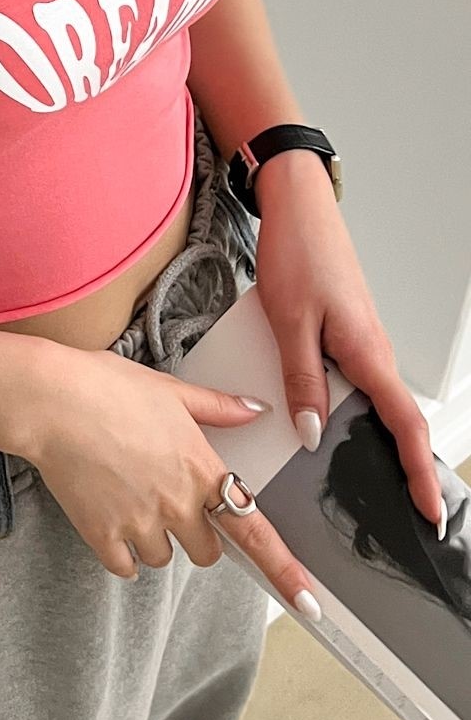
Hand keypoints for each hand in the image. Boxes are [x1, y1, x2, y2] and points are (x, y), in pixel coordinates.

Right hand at [22, 345, 321, 614]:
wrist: (50, 400)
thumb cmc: (106, 385)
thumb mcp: (170, 389)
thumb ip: (217, 407)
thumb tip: (255, 410)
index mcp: (200, 468)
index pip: (254, 531)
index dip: (284, 570)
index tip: (308, 602)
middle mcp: (177, 503)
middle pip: (206, 551)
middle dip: (194, 532)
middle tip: (167, 498)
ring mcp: (140, 523)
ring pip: (163, 558)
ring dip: (154, 538)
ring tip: (126, 494)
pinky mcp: (103, 535)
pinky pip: (126, 566)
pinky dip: (121, 551)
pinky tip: (107, 515)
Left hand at [253, 151, 444, 536]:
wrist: (297, 207)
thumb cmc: (298, 253)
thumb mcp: (288, 323)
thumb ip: (301, 380)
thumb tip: (312, 432)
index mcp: (369, 353)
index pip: (406, 426)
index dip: (420, 472)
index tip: (431, 512)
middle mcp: (373, 350)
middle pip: (396, 421)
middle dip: (402, 467)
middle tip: (399, 510)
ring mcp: (362, 341)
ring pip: (373, 401)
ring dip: (373, 438)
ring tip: (362, 478)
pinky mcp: (346, 331)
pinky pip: (355, 380)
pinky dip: (350, 408)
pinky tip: (324, 420)